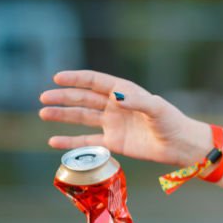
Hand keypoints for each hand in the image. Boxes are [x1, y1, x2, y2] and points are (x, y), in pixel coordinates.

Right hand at [39, 70, 207, 165]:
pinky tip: (54, 141)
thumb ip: (137, 102)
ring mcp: (112, 124)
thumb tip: (116, 97)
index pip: (94, 81)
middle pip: (83, 99)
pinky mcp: (113, 143)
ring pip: (82, 118)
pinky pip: (88, 141)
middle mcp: (115, 106)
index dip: (76, 78)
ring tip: (43, 113)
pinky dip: (71, 142)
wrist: (180, 145)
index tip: (57, 78)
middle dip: (63, 97)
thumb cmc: (171, 122)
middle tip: (44, 98)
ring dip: (62, 116)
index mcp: (124, 92)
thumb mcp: (157, 109)